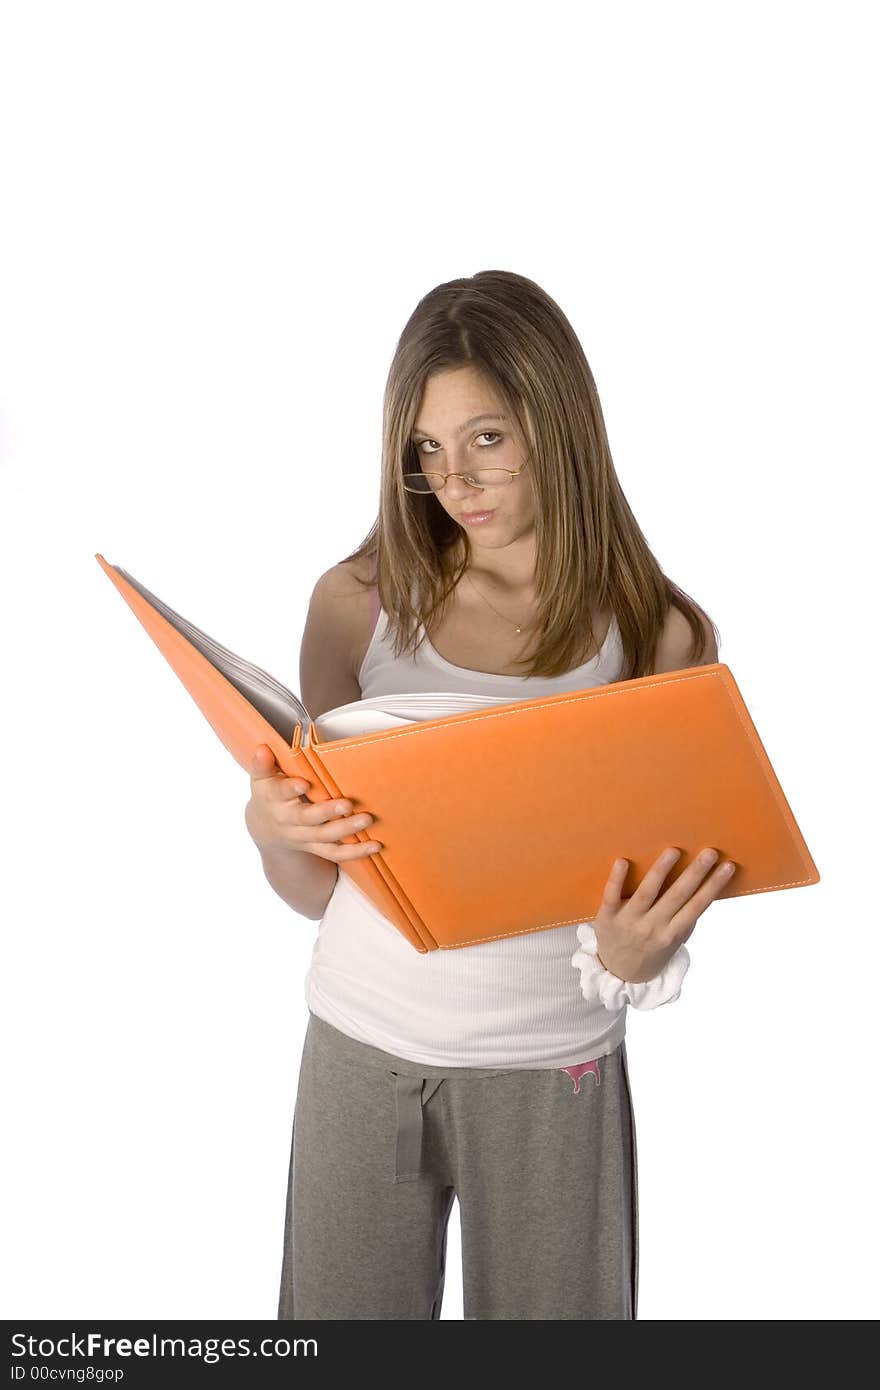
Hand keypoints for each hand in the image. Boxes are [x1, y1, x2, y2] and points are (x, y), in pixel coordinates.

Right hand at [244, 744, 381, 861]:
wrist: (267, 828)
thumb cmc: (269, 794)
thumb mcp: (261, 778)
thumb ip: (262, 764)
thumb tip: (262, 748)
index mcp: (274, 799)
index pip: (280, 793)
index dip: (290, 788)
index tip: (303, 782)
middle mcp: (289, 820)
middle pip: (307, 818)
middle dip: (327, 811)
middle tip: (347, 804)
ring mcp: (304, 836)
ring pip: (325, 837)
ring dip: (346, 830)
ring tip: (366, 820)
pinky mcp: (317, 847)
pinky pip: (336, 853)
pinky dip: (356, 852)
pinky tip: (375, 845)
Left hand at [592, 847, 735, 982]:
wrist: (618, 974)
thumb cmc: (651, 952)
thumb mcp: (673, 943)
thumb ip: (684, 921)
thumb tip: (701, 890)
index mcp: (672, 934)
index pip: (697, 906)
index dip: (713, 886)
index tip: (727, 866)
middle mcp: (652, 926)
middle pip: (677, 896)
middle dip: (695, 873)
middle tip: (710, 852)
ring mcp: (629, 921)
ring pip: (647, 892)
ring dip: (661, 870)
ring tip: (674, 850)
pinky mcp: (607, 917)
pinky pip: (611, 895)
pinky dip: (617, 879)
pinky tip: (623, 860)